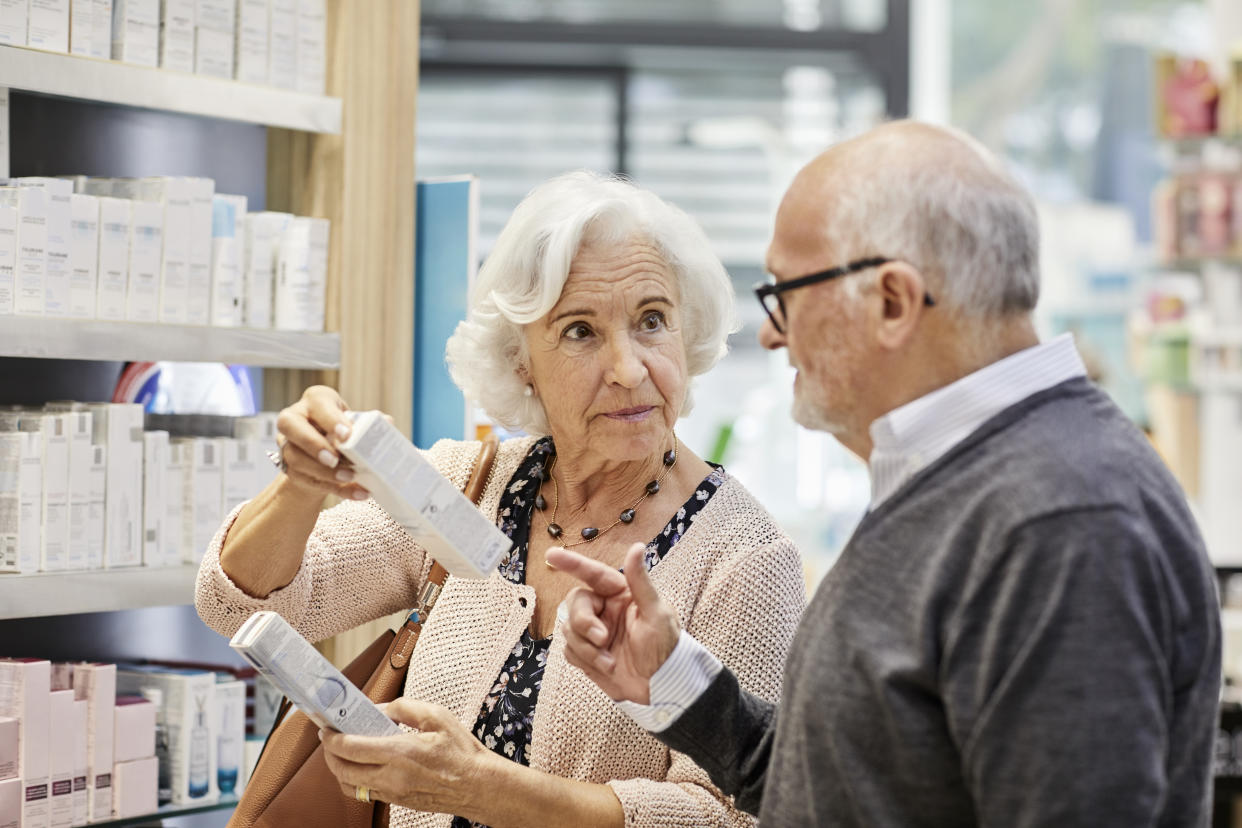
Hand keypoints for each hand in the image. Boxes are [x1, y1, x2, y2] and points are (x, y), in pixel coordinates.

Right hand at [275, 385, 370, 501]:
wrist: (325, 453)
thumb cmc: (342, 430)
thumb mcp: (354, 422)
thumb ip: (368, 423)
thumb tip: (387, 422)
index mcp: (315, 400)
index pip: (317, 403)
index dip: (331, 419)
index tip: (347, 435)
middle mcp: (294, 419)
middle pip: (290, 426)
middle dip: (314, 444)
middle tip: (335, 460)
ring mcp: (288, 444)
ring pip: (295, 457)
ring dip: (323, 471)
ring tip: (349, 477)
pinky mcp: (290, 468)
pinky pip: (307, 480)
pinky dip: (335, 489)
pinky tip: (357, 492)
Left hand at [320, 699, 492, 817]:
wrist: (478, 785)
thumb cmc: (461, 750)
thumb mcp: (436, 716)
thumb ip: (403, 708)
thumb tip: (379, 709)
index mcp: (400, 752)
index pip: (351, 748)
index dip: (332, 738)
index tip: (327, 728)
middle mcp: (391, 777)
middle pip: (342, 770)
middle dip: (329, 754)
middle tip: (330, 739)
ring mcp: (393, 793)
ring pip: (349, 786)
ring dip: (339, 769)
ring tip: (342, 753)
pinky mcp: (397, 802)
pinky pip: (365, 793)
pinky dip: (355, 780)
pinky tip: (363, 765)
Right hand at [547, 543, 680, 704]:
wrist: (660, 686)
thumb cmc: (665, 648)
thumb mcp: (657, 613)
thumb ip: (641, 581)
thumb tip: (637, 547)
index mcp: (620, 593)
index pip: (592, 574)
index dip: (571, 563)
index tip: (552, 555)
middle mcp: (604, 609)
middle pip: (575, 603)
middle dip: (584, 623)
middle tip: (602, 639)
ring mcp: (593, 631)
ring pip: (569, 630)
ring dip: (588, 649)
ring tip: (611, 662)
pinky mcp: (585, 653)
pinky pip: (569, 650)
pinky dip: (585, 660)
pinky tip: (605, 666)